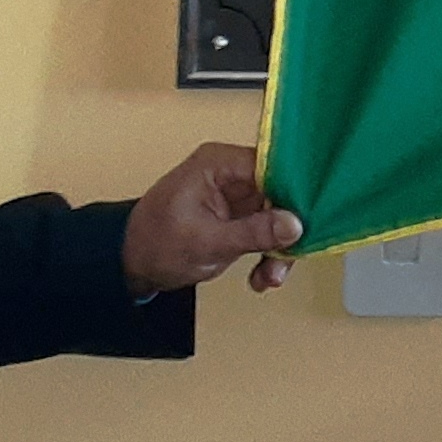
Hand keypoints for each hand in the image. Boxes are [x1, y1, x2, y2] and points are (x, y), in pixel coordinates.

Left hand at [122, 141, 303, 295]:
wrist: (131, 264)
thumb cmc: (155, 244)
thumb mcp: (206, 241)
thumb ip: (253, 232)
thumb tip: (295, 224)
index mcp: (219, 164)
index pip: (273, 166)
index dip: (295, 192)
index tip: (310, 220)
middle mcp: (232, 174)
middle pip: (281, 193)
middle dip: (287, 230)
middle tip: (286, 261)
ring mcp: (237, 196)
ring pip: (279, 216)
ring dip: (279, 249)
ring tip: (269, 277)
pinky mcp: (239, 218)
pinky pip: (267, 231)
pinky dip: (268, 255)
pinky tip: (261, 278)